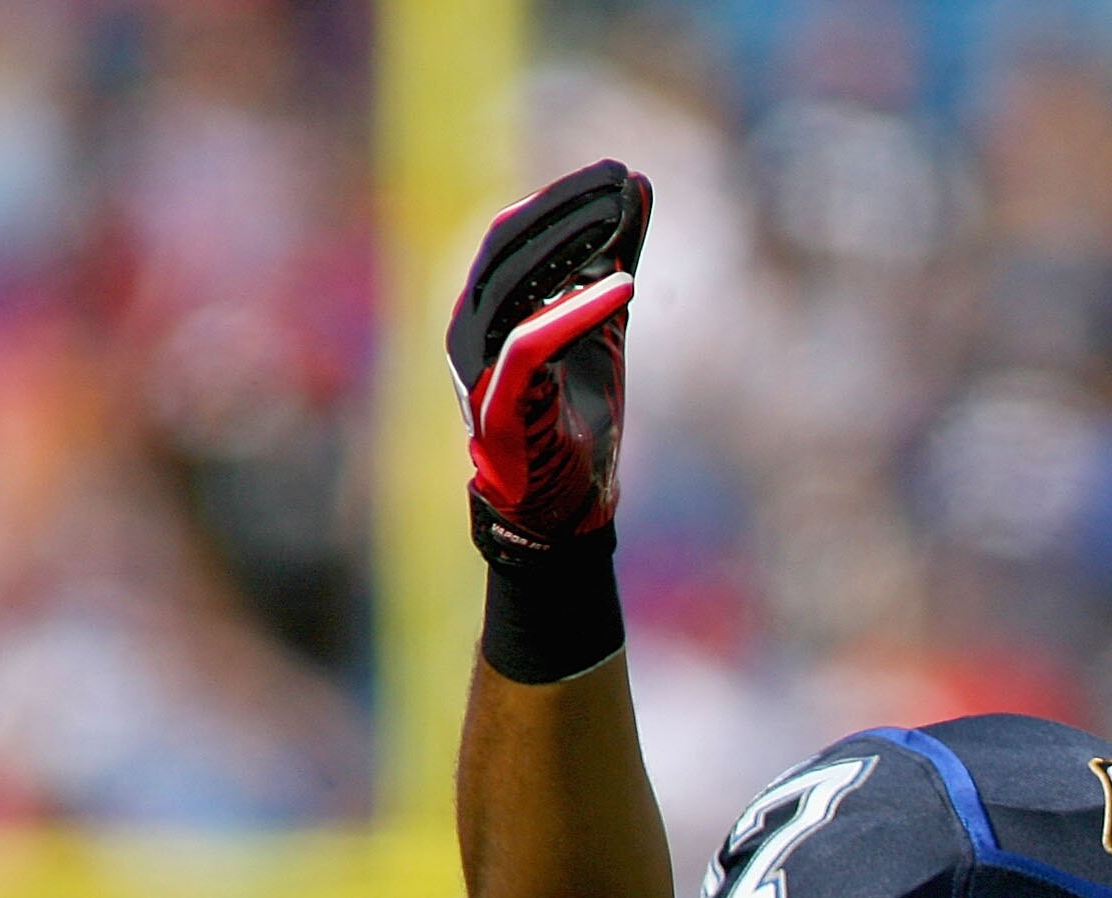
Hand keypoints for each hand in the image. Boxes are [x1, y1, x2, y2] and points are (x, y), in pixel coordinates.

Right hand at [447, 159, 652, 563]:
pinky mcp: (500, 407)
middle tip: (622, 180)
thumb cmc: (579, 417)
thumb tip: (638, 191)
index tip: (619, 172)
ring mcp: (480, 369)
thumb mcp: (605, 327)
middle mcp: (473, 332)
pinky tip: (625, 286)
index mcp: (490, 310)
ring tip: (623, 217)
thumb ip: (613, 263)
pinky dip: (575, 311)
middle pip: (511, 248)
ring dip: (572, 246)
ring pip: (513, 287)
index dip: (564, 199)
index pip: (516, 234)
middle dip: (569, 210)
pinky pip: (529, 346)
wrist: (567, 509)